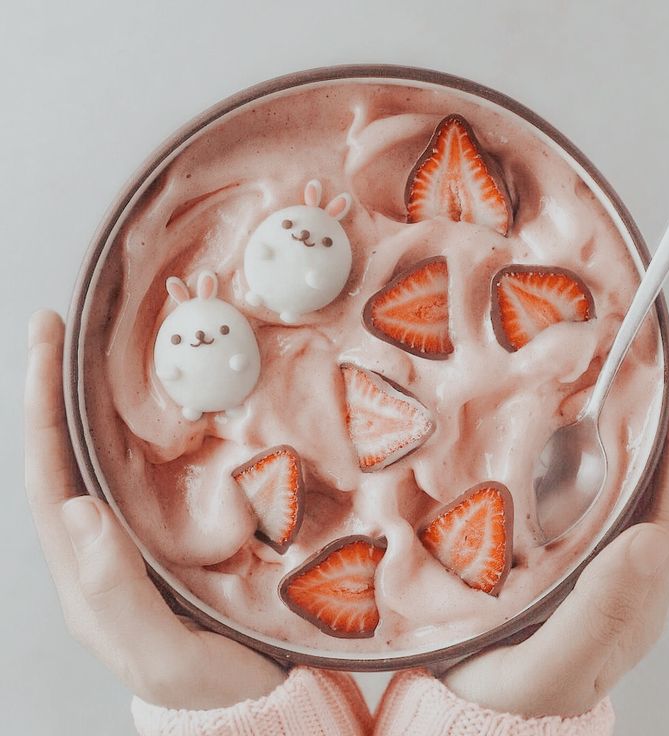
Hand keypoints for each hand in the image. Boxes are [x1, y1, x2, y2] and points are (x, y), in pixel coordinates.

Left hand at [24, 310, 286, 709]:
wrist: (255, 699)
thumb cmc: (210, 686)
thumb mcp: (162, 655)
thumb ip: (117, 593)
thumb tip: (79, 509)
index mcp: (88, 571)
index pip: (50, 476)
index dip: (42, 406)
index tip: (47, 339)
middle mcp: (107, 543)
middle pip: (71, 453)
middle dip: (63, 386)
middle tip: (68, 323)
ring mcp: (144, 533)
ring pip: (114, 455)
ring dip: (108, 399)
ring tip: (118, 345)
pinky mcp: (185, 528)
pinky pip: (160, 468)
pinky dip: (158, 426)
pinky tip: (176, 395)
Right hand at [442, 316, 668, 717]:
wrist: (480, 711)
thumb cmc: (516, 695)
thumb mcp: (554, 666)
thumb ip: (603, 613)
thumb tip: (649, 539)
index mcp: (635, 584)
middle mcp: (624, 557)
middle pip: (661, 469)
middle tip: (668, 336)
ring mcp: (591, 547)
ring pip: (624, 468)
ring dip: (634, 410)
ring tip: (629, 355)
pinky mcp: (556, 541)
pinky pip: (582, 479)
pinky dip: (586, 436)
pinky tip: (570, 406)